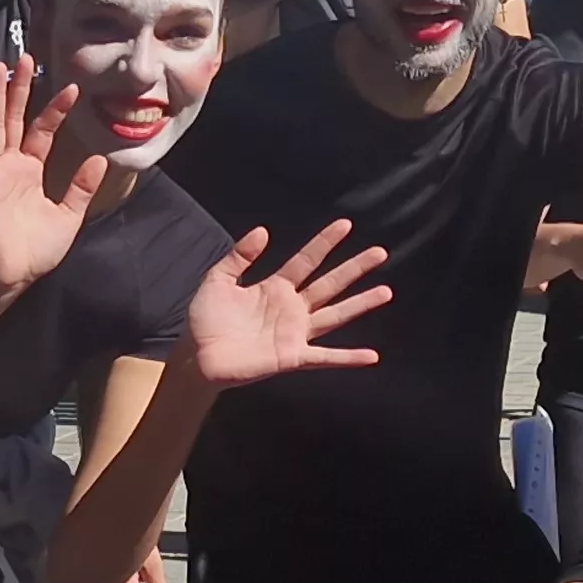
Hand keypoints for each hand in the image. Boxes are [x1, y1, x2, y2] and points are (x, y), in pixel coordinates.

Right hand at [0, 55, 101, 299]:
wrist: (15, 275)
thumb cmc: (37, 249)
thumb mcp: (69, 215)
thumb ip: (80, 187)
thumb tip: (99, 159)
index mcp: (31, 170)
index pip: (43, 131)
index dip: (56, 109)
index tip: (72, 87)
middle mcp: (12, 166)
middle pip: (16, 118)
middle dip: (21, 88)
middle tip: (27, 58)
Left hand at [185, 220, 386, 388]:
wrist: (198, 357)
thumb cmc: (206, 320)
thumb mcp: (218, 280)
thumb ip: (239, 257)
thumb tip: (263, 231)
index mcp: (276, 287)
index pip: (306, 260)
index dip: (325, 243)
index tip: (346, 224)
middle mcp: (292, 308)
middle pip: (330, 283)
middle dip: (354, 268)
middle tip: (380, 252)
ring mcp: (295, 333)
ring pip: (335, 314)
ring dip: (360, 304)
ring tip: (385, 292)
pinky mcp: (292, 357)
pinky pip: (325, 357)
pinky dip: (347, 357)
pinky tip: (371, 356)